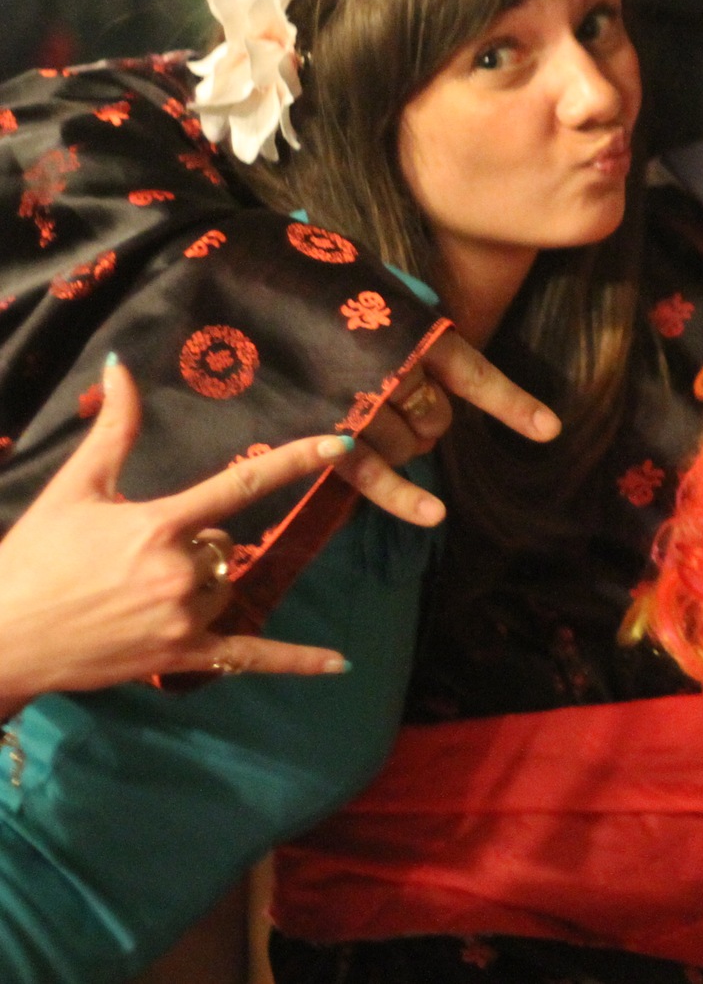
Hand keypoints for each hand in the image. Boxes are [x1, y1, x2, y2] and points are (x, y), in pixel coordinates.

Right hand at [0, 359, 359, 711]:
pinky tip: (339, 665)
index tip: (342, 444)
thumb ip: (113, 428)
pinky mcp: (178, 657)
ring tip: (138, 593)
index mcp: (159, 524)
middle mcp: (179, 571)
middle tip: (131, 559)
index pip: (242, 483)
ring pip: (226, 586)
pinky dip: (296, 661)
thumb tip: (121, 365)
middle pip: (225, 544)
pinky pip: (249, 656)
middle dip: (193, 545)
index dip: (296, 460)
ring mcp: (182, 618)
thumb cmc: (32, 557)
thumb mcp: (74, 488)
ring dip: (201, 584)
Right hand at [345, 328, 560, 526]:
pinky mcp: (324, 433)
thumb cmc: (333, 310)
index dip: (513, 404)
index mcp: (414, 335)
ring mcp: (356, 404)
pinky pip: (371, 475)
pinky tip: (434, 515)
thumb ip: (422, 339)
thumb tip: (452, 376)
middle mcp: (391, 369)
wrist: (250, 303)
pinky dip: (402, 497)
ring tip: (363, 417)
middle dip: (424, 419)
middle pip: (437, 422)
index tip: (551, 431)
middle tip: (393, 397)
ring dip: (397, 444)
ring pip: (407, 449)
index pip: (474, 376)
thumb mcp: (385, 309)